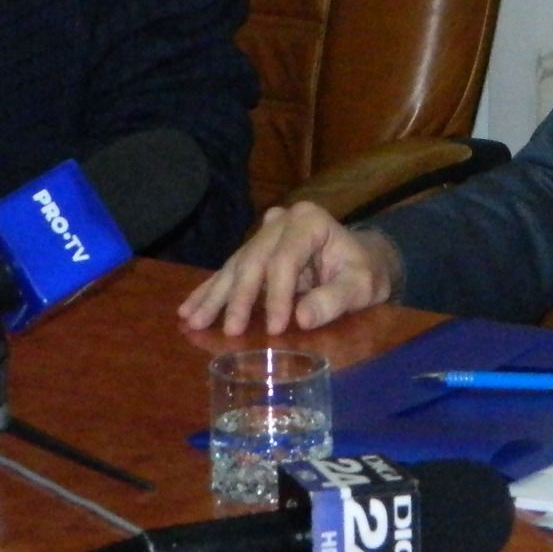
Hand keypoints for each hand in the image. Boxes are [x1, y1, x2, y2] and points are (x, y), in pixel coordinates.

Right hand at [178, 202, 401, 336]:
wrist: (363, 261)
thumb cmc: (364, 273)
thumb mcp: (361, 287)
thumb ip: (334, 300)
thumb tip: (302, 319)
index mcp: (309, 220)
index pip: (285, 259)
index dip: (277, 295)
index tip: (274, 329)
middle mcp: (281, 221)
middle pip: (254, 260)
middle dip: (239, 298)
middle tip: (229, 330)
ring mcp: (265, 233)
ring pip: (235, 265)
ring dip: (213, 296)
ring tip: (191, 320)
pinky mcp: (255, 250)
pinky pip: (229, 271)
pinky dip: (210, 292)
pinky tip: (188, 309)